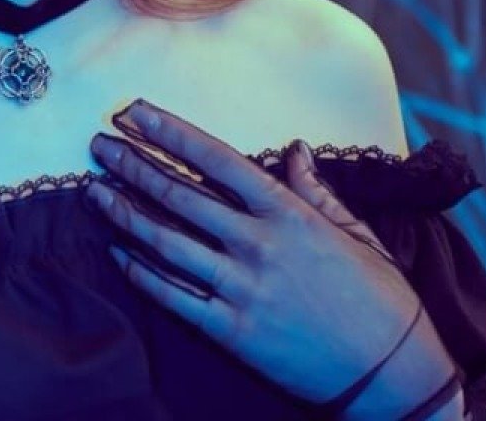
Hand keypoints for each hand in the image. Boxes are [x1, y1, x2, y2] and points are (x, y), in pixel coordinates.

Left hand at [86, 100, 447, 406]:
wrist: (393, 373)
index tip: (132, 112)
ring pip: (166, 242)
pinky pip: (173, 296)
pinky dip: (140, 272)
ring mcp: (241, 289)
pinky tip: (117, 252)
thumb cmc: (379, 298)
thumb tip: (295, 148)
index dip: (168, 131)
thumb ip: (315, 190)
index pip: (215, 159)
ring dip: (124, 214)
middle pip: (179, 195)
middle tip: (98, 145)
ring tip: (93, 192)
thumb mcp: (355, 232)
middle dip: (131, 165)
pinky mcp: (230, 331)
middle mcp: (258, 245)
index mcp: (288, 213)